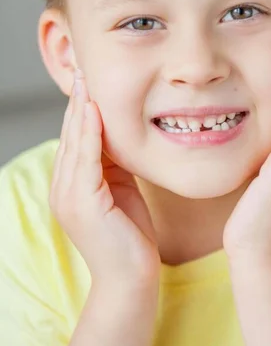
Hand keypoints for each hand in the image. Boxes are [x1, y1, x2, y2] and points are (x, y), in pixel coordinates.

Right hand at [49, 69, 160, 289]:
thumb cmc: (132, 237)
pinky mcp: (82, 203)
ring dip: (81, 108)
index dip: (82, 106)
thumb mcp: (121, 192)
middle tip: (83, 66)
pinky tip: (94, 110)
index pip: (76, 137)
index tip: (90, 78)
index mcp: (72, 185)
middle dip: (78, 99)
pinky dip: (90, 133)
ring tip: (86, 78)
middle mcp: (63, 188)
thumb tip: (118, 135)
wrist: (132, 280)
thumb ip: (114, 165)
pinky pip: (86, 159)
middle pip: (71, 134)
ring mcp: (68, 196)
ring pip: (75, 142)